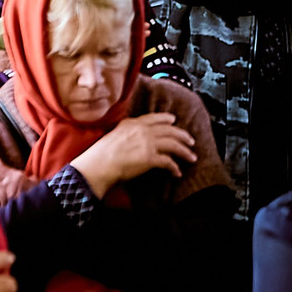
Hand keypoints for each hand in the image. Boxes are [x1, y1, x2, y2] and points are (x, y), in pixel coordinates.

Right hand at [71, 112, 196, 193]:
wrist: (99, 164)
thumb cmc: (101, 153)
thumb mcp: (114, 134)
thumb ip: (126, 131)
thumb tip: (130, 135)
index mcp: (133, 123)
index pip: (154, 118)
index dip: (166, 119)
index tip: (173, 120)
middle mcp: (143, 131)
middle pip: (169, 131)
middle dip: (183, 136)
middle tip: (191, 141)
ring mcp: (148, 144)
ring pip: (173, 145)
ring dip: (184, 152)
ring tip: (191, 157)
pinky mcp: (150, 158)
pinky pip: (168, 162)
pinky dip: (174, 168)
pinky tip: (177, 173)